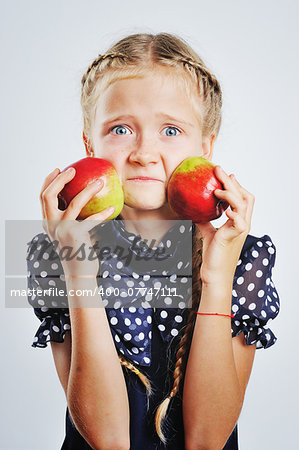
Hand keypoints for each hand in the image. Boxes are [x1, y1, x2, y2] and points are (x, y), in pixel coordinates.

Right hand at [40, 167, 113, 276]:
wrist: (79, 274)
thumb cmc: (77, 252)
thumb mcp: (69, 234)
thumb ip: (69, 219)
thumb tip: (82, 200)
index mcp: (47, 223)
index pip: (43, 197)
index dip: (49, 181)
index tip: (59, 169)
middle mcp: (51, 225)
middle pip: (49, 195)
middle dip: (60, 179)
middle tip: (74, 170)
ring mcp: (62, 230)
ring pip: (73, 203)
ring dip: (88, 190)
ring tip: (100, 182)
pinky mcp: (76, 235)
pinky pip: (92, 219)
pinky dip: (103, 213)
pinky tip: (113, 208)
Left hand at [195, 166, 254, 285]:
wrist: (214, 273)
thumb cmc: (212, 254)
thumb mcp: (207, 232)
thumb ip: (204, 220)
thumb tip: (192, 209)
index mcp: (238, 221)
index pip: (243, 197)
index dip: (236, 184)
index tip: (224, 174)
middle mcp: (243, 223)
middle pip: (245, 196)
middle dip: (232, 181)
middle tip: (218, 169)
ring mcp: (241, 230)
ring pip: (243, 205)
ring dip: (231, 193)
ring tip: (217, 188)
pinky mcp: (235, 237)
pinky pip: (239, 221)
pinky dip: (233, 212)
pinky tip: (224, 208)